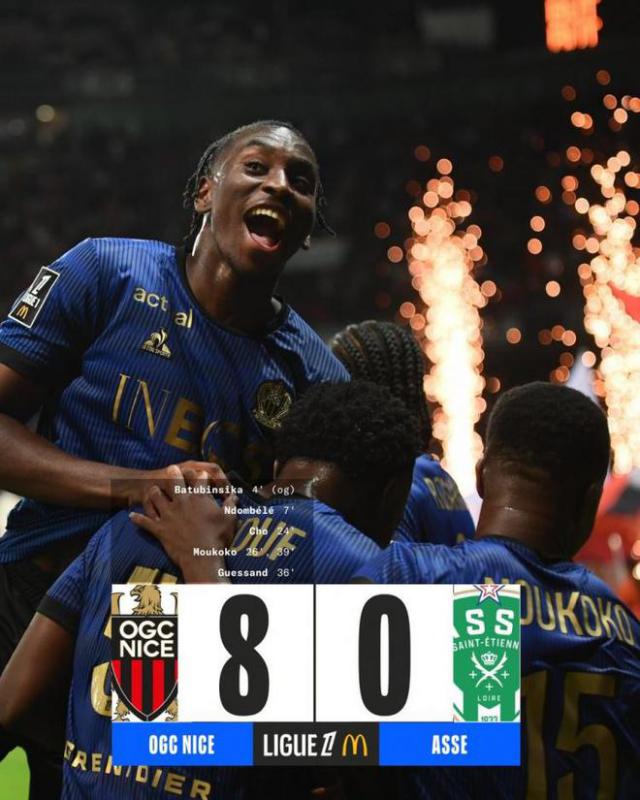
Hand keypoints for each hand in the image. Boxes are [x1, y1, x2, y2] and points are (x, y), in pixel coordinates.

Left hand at [129, 465, 236, 582]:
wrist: (202, 558)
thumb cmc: (218, 538)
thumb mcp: (230, 519)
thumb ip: (231, 505)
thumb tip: (234, 496)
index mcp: (199, 497)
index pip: (199, 478)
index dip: (200, 475)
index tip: (201, 476)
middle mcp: (181, 501)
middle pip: (173, 480)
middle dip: (172, 472)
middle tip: (171, 469)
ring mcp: (168, 514)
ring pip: (155, 496)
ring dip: (153, 492)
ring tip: (153, 490)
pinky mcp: (159, 528)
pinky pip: (144, 522)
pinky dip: (137, 519)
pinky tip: (132, 515)